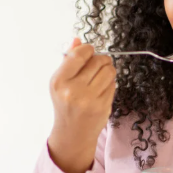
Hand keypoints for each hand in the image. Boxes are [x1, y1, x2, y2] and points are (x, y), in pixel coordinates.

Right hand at [47, 37, 116, 172]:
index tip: (90, 52)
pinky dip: (110, 84)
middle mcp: (73, 90)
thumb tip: (77, 40)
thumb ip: (68, 60)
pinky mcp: (103, 106)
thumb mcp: (60, 82)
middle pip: (97, 61)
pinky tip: (102, 89)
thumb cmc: (65, 104)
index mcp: (59, 81)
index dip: (88, 49)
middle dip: (101, 60)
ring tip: (101, 76)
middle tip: (98, 65)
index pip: (79, 54)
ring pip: (109, 71)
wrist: (72, 132)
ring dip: (108, 70)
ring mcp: (89, 100)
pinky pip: (113, 85)